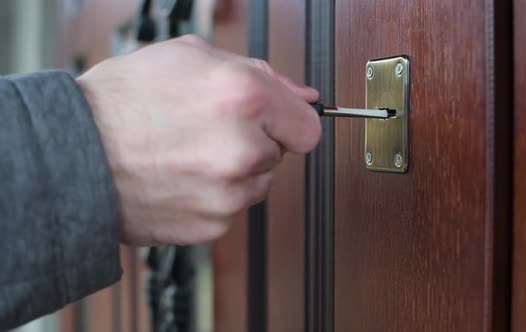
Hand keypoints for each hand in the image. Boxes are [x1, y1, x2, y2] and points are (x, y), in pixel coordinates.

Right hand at [77, 35, 320, 245]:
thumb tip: (303, 95)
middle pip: (280, 153)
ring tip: (189, 154)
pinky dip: (214, 196)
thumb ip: (260, 72)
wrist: (74, 156)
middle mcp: (242, 148)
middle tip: (209, 130)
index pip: (309, 125)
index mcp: (244, 97)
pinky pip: (232, 208)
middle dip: (254, 141)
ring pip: (257, 182)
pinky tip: (181, 178)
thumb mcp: (190, 57)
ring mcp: (229, 193)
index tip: (276, 122)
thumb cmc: (122, 103)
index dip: (289, 120)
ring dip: (234, 171)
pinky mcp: (213, 224)